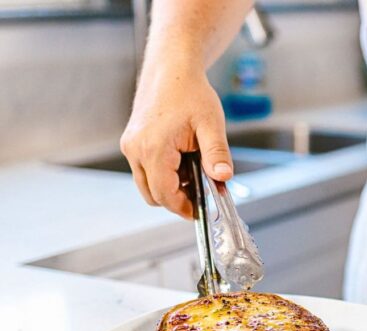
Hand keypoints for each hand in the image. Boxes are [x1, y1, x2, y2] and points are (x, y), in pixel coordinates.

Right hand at [120, 66, 232, 218]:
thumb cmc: (190, 93)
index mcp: (153, 148)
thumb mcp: (211, 124)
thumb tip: (224, 177)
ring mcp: (130, 146)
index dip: (184, 208)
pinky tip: (184, 161)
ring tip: (195, 172)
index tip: (201, 212)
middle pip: (153, 195)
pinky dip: (163, 174)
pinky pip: (145, 170)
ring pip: (147, 184)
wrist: (171, 70)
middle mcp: (135, 149)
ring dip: (170, 187)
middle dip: (178, 199)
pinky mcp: (132, 143)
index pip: (165, 195)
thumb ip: (217, 153)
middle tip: (203, 192)